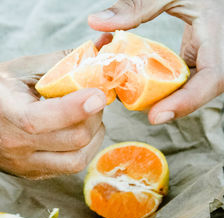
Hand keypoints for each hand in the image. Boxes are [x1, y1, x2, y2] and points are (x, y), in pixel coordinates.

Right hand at [0, 51, 106, 178]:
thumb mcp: (17, 69)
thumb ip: (58, 62)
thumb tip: (97, 53)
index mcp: (6, 114)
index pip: (46, 119)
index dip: (78, 106)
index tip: (99, 93)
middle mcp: (13, 146)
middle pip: (73, 140)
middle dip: (93, 117)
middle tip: (94, 100)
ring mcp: (21, 165)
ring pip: (76, 161)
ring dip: (92, 138)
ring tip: (88, 118)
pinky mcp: (27, 174)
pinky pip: (65, 168)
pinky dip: (79, 150)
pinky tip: (74, 132)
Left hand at [88, 0, 223, 123]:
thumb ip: (136, 5)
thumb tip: (96, 22)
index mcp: (218, 33)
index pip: (213, 77)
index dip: (187, 100)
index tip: (156, 116)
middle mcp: (219, 47)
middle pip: (204, 88)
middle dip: (175, 104)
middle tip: (147, 115)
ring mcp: (211, 52)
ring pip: (197, 85)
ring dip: (170, 96)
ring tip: (139, 102)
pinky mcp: (200, 52)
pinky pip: (187, 75)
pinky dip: (166, 82)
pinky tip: (143, 84)